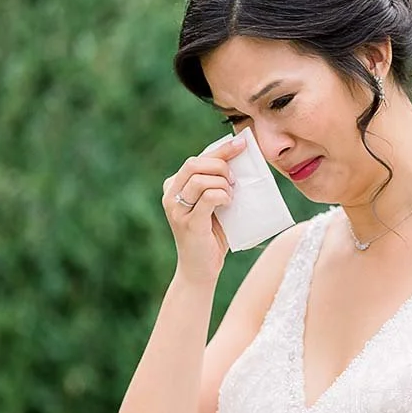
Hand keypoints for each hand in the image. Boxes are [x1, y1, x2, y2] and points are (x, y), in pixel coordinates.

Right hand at [161, 134, 244, 283]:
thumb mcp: (214, 204)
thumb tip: (239, 161)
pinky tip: (228, 203)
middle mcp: (170, 194)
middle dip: (221, 165)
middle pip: (195, 163)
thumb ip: (218, 184)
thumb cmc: (212, 234)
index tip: (241, 143)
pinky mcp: (188, 223)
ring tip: (231, 195)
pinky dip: (223, 196)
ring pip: (201, 179)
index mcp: (175, 186)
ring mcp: (177, 209)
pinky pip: (208, 197)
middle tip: (235, 180)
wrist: (201, 269)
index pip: (197, 159)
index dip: (221, 149)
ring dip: (223, 183)